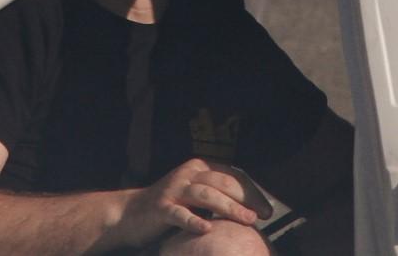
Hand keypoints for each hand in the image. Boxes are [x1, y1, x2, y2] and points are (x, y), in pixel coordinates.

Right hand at [117, 159, 271, 246]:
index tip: (267, 209)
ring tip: (247, 220)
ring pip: (204, 194)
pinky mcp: (161, 209)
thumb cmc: (169, 207)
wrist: (130, 213)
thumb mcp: (193, 195)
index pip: (229, 174)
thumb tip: (250, 209)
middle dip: (244, 198)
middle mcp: (185, 175)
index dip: (250, 191)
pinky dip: (193, 221)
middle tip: (261, 215)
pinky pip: (179, 214)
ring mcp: (173, 191)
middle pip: (220, 182)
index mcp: (196, 169)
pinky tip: (206, 229)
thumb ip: (215, 195)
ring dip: (227, 207)